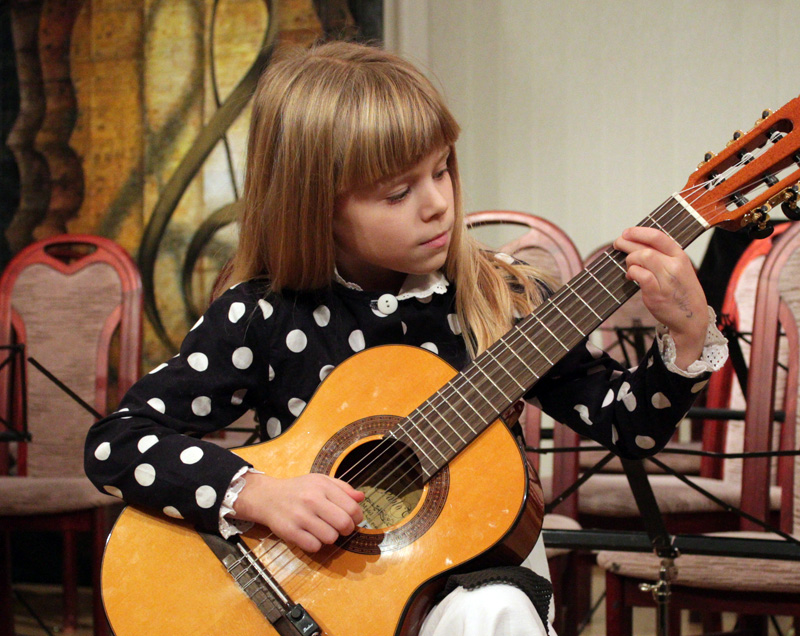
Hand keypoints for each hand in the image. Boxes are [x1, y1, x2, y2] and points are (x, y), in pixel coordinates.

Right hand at [233, 472, 364, 551]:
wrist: (267, 497)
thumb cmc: (299, 489)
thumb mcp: (321, 481)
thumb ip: (343, 488)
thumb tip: (361, 497)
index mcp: (322, 486)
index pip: (352, 508)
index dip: (357, 517)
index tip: (353, 519)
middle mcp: (312, 500)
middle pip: (344, 524)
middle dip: (347, 530)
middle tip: (340, 528)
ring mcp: (300, 517)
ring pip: (331, 538)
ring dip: (330, 537)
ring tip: (322, 529)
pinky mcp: (290, 532)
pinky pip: (314, 547)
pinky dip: (316, 544)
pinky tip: (310, 535)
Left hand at [613, 226, 707, 369]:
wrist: (692, 318)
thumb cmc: (682, 292)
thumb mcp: (680, 269)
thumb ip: (663, 256)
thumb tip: (637, 245)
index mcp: (680, 256)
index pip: (658, 237)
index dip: (638, 232)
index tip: (626, 232)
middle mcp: (675, 266)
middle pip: (646, 248)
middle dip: (627, 245)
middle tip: (617, 245)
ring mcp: (666, 280)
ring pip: (641, 259)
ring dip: (629, 261)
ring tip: (629, 266)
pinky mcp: (656, 293)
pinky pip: (639, 275)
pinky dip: (631, 273)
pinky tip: (630, 277)